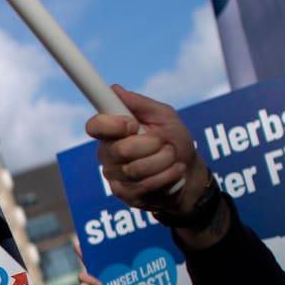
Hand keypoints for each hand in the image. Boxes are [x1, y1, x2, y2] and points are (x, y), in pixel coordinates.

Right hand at [86, 86, 207, 216]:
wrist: (189, 173)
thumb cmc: (175, 140)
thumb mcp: (164, 116)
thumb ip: (140, 103)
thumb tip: (114, 89)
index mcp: (112, 130)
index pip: (95, 126)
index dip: (112, 125)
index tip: (132, 124)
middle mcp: (108, 153)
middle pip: (120, 150)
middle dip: (152, 145)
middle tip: (164, 143)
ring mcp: (114, 176)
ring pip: (135, 170)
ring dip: (164, 161)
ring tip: (172, 158)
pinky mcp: (124, 194)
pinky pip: (143, 186)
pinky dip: (166, 176)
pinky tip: (173, 172)